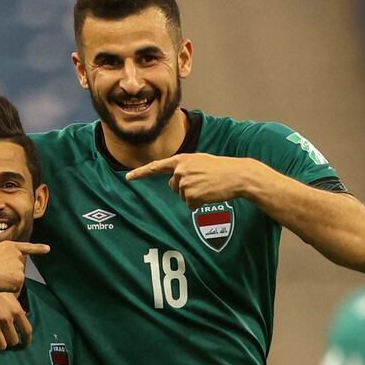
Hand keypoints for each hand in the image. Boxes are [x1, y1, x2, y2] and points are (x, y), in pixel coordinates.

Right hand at [0, 241, 49, 292]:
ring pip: (16, 278)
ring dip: (8, 281)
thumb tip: (9, 267)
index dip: (38, 248)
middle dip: (9, 273)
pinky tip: (0, 284)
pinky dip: (8, 288)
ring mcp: (19, 267)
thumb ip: (4, 257)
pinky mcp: (20, 278)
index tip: (48, 249)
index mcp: (10, 246)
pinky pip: (15, 287)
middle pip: (18, 268)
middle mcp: (17, 255)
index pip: (27, 247)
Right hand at [0, 241, 48, 350]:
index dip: (27, 341)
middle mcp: (5, 317)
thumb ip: (16, 307)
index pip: (27, 331)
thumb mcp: (10, 295)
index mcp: (16, 309)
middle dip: (10, 342)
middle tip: (7, 339)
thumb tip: (23, 317)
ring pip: (0, 345)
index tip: (24, 345)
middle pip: (13, 341)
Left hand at [126, 154, 256, 209]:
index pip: (156, 166)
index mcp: (181, 160)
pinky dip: (199, 203)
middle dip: (185, 188)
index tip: (128, 177)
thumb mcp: (199, 161)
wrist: (237, 175)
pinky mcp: (191, 196)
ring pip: (183, 196)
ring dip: (194, 195)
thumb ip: (184, 167)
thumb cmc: (220, 168)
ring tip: (209, 187)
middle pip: (173, 186)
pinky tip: (209, 195)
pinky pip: (190, 205)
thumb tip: (174, 183)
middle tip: (203, 182)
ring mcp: (185, 183)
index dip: (141, 173)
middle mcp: (180, 170)